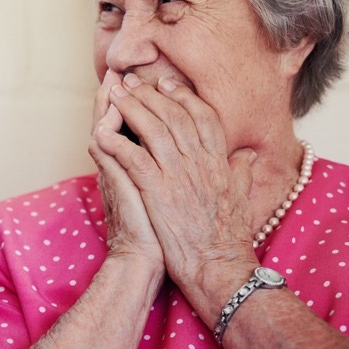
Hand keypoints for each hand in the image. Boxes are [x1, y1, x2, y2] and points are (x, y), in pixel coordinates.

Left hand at [95, 73, 257, 287]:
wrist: (218, 267)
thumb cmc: (227, 238)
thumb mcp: (240, 197)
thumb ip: (240, 172)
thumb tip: (246, 154)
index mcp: (218, 162)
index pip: (202, 117)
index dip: (183, 96)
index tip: (166, 83)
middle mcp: (200, 163)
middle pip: (174, 116)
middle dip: (151, 94)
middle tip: (131, 81)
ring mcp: (178, 176)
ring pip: (154, 130)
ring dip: (131, 109)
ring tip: (115, 94)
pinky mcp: (158, 192)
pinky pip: (134, 158)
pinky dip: (117, 143)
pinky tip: (102, 132)